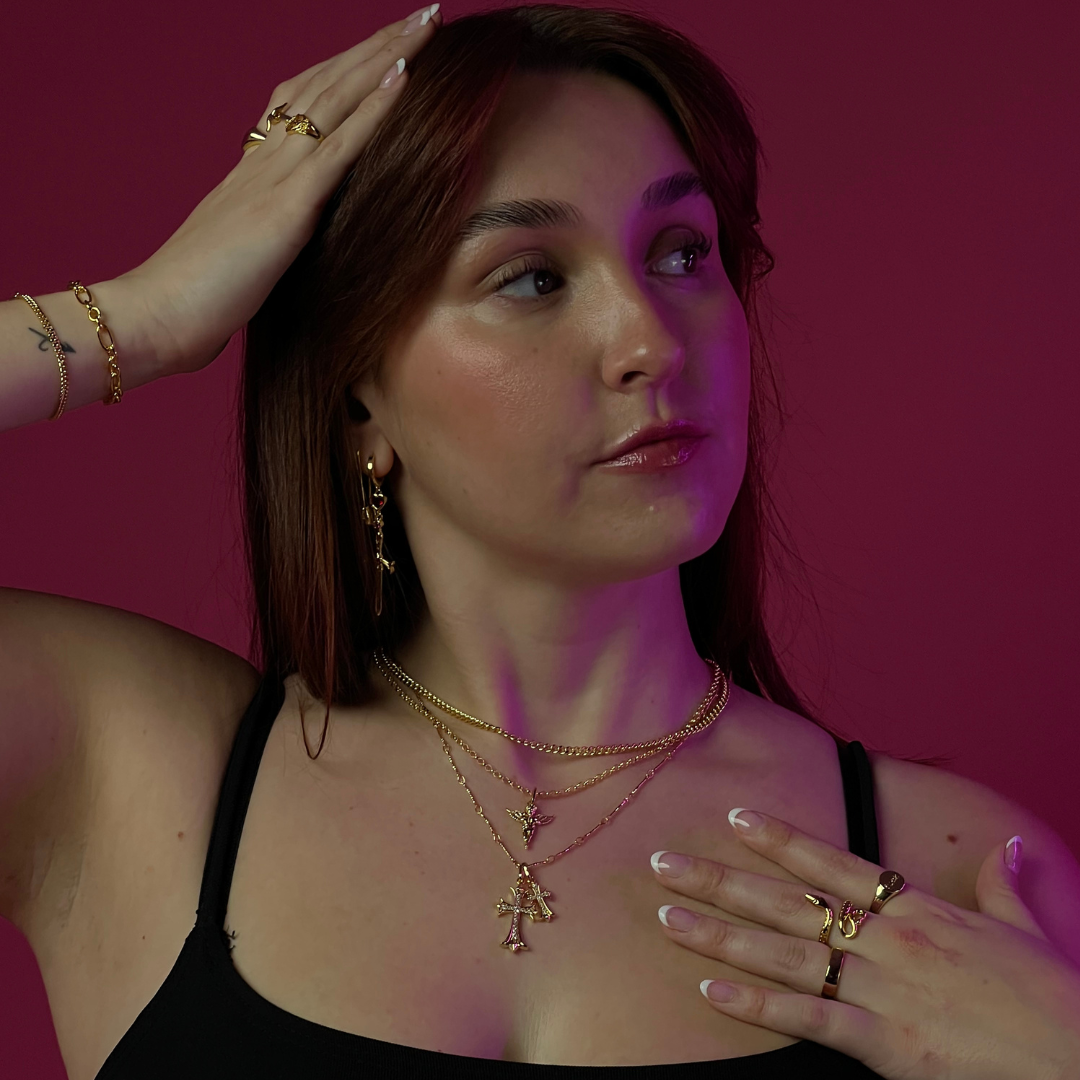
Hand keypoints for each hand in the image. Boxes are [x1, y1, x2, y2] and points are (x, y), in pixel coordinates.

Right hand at [118, 4, 441, 376]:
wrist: (159, 315)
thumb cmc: (202, 299)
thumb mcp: (249, 256)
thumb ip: (276, 235)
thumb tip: (302, 240)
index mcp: (256, 170)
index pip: (306, 101)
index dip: (347, 70)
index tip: (386, 48)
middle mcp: (266, 160)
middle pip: (326, 83)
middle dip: (377, 45)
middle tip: (422, 13)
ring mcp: (275, 178)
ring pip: (336, 99)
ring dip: (384, 56)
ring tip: (423, 23)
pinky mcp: (287, 207)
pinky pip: (337, 147)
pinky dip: (372, 110)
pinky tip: (402, 78)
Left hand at [650, 809, 1079, 1079]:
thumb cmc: (1055, 1000)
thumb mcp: (1027, 932)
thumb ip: (1007, 885)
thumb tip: (1014, 844)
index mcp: (919, 911)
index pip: (833, 864)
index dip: (781, 839)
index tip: (733, 816)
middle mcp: (890, 942)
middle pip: (788, 903)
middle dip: (721, 881)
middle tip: (663, 864)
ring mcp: (883, 991)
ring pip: (784, 955)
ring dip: (720, 936)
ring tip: (667, 919)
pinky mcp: (885, 1046)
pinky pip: (809, 1020)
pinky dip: (758, 1006)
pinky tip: (713, 990)